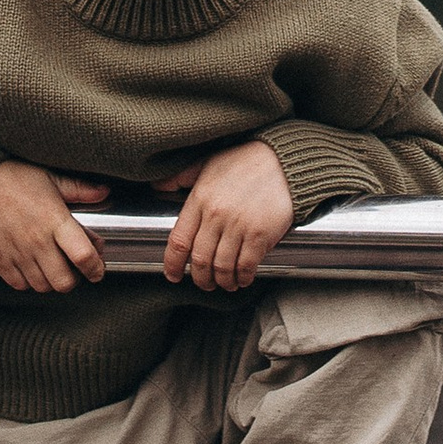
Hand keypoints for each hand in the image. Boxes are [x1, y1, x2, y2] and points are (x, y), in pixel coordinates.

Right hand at [0, 161, 110, 294]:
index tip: (97, 269)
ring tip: (50, 267)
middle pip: (64, 282)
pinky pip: (19, 285)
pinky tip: (29, 266)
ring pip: (43, 286)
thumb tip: (104, 192)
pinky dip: (27, 281)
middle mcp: (37, 241)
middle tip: (73, 271)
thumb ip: (79, 189)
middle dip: (73, 280)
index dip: (96, 268)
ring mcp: (17, 253)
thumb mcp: (49, 178)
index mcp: (54, 220)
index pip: (83, 256)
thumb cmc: (11, 178)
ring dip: (51, 281)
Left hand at [157, 139, 293, 291]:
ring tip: (225, 283)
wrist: (284, 159)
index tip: (173, 275)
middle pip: (200, 260)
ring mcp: (239, 225)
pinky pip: (246, 265)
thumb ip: (181, 177)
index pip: (178, 241)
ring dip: (223, 281)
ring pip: (222, 267)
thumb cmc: (246, 161)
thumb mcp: (207, 163)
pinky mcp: (261, 234)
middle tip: (204, 283)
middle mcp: (216, 215)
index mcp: (200, 199)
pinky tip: (243, 278)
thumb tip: (158, 187)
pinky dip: (243, 277)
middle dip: (200, 278)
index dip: (173, 264)